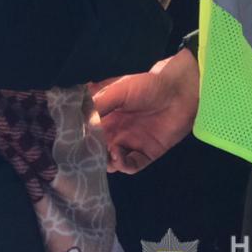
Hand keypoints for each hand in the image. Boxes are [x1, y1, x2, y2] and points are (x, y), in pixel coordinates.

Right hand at [93, 48, 198, 173]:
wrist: (179, 92)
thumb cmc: (148, 86)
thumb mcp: (120, 89)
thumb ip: (100, 103)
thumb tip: (81, 119)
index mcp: (108, 114)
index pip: (89, 130)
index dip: (81, 136)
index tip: (72, 140)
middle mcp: (117, 131)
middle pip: (99, 147)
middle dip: (92, 152)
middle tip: (87, 153)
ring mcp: (131, 143)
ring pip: (112, 159)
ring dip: (106, 161)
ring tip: (105, 155)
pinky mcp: (147, 153)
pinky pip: (132, 165)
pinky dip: (123, 166)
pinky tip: (118, 158)